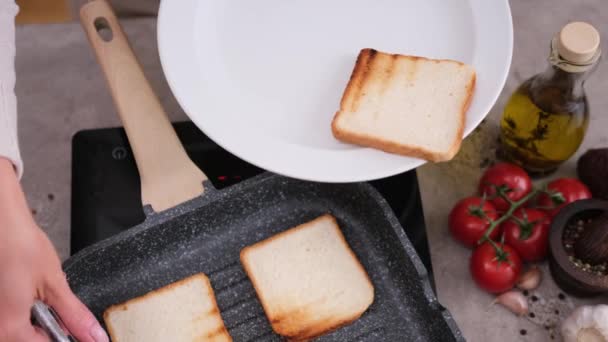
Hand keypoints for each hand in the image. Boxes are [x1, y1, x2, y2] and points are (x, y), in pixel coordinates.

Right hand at [0, 159, 107, 341]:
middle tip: (53, 303)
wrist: (0, 223)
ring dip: (36, 320)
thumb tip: (94, 336)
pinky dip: (23, 312)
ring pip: (19, 331)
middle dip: (49, 328)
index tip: (80, 332)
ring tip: (37, 293)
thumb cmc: (19, 245)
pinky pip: (9, 319)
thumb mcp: (55, 284)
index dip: (67, 338)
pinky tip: (27, 293)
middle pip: (30, 340)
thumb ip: (75, 315)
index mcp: (9, 327)